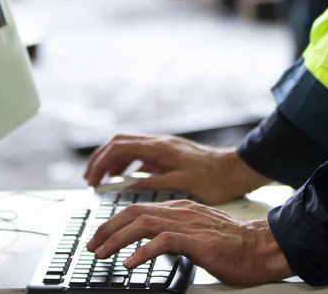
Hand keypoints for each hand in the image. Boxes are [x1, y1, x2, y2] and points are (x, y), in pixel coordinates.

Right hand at [83, 133, 266, 204]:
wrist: (237, 169)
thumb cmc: (215, 179)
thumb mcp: (183, 184)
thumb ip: (154, 182)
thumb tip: (127, 184)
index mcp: (161, 148)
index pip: (120, 148)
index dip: (101, 163)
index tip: (91, 181)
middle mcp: (160, 143)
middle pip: (119, 143)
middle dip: (100, 160)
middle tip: (90, 180)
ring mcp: (163, 147)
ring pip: (128, 147)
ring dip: (111, 162)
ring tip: (102, 181)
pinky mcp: (168, 154)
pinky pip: (140, 154)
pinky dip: (126, 165)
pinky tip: (124, 179)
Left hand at [85, 199, 292, 286]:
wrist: (261, 247)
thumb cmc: (234, 246)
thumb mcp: (198, 235)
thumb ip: (176, 234)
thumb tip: (153, 245)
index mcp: (180, 209)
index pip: (138, 208)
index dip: (114, 222)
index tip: (99, 237)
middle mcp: (181, 212)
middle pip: (134, 212)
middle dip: (107, 228)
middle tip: (92, 246)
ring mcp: (189, 224)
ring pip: (143, 223)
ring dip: (117, 239)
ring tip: (101, 254)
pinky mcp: (197, 241)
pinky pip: (163, 242)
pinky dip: (142, 252)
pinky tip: (130, 264)